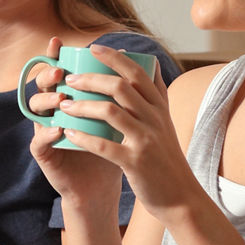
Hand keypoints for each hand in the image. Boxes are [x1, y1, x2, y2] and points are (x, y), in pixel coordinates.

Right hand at [25, 36, 122, 205]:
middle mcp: (54, 111)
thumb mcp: (121, 118)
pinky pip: (39, 140)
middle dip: (49, 75)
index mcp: (70, 98)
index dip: (54, 56)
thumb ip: (125, 91)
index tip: (58, 42)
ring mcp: (46, 130)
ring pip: (36, 108)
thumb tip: (141, 59)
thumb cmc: (113, 149)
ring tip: (61, 99)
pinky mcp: (44, 154)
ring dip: (47, 101)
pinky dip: (47, 134)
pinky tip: (58, 130)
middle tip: (61, 72)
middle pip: (42, 85)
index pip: (59, 71)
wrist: (102, 187)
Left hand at [43, 44, 201, 218]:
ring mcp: (146, 140)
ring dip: (82, 105)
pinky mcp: (135, 162)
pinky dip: (84, 137)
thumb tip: (152, 61)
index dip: (114, 57)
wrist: (180, 196)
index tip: (93, 48)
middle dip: (90, 79)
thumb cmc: (166, 158)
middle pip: (120, 87)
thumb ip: (157, 94)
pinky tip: (68, 133)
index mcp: (160, 107)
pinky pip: (104, 145)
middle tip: (70, 79)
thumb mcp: (166, 121)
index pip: (137, 72)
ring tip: (64, 105)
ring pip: (110, 112)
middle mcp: (155, 119)